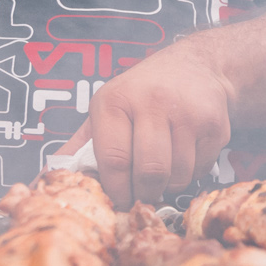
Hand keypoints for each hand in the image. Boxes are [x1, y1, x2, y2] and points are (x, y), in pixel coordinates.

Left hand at [68, 42, 233, 208]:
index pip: (113, 159)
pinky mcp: (215, 125)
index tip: (118, 198)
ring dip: (168, 185)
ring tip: (162, 170)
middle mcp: (152, 102)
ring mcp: (187, 113)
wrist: (197, 67)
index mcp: (115, 100)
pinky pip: (200, 170)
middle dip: (144, 193)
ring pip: (177, 176)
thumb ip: (81, 145)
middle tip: (142, 194)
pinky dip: (190, 173)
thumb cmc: (142, 94)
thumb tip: (51, 177)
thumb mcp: (106, 109)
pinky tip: (184, 155)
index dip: (115, 189)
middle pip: (148, 172)